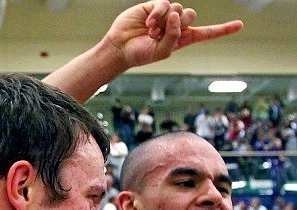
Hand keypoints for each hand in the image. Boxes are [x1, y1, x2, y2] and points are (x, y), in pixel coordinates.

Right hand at [105, 1, 242, 68]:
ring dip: (165, 21)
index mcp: (181, 39)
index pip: (205, 33)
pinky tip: (149, 23)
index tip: (240, 25)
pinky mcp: (154, 7)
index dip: (222, 29)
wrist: (119, 48)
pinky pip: (165, 4)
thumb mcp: (162, 51)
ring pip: (178, 8)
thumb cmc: (139, 55)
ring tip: (151, 32)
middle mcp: (175, 26)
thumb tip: (176, 13)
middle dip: (180, 23)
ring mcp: (165, 15)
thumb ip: (174, 35)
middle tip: (161, 34)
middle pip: (191, 16)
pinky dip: (159, 14)